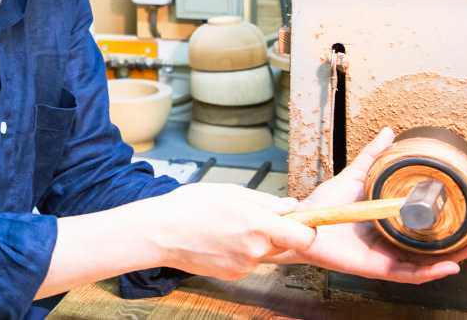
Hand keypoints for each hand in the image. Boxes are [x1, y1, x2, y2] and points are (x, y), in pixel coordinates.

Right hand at [139, 182, 316, 280]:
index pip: (304, 237)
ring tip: (227, 225)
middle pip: (285, 243)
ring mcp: (244, 265)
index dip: (307, 228)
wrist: (159, 233)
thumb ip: (265, 200)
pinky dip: (240, 250)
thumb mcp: (228, 191)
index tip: (301, 220)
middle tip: (251, 216)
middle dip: (275, 230)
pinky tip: (219, 238)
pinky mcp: (233, 274)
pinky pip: (249, 260)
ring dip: (255, 239)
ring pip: (264, 251)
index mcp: (257, 225)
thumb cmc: (188, 207)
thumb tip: (290, 206)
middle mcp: (255, 249)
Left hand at [271, 127, 466, 282]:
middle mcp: (393, 240)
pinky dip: (428, 272)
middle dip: (461, 241)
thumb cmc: (326, 203)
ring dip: (453, 256)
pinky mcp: (375, 268)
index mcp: (391, 221)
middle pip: (434, 246)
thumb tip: (390, 132)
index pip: (428, 224)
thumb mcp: (354, 176)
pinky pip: (407, 274)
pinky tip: (447, 266)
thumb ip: (372, 157)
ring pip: (427, 263)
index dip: (452, 219)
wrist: (301, 221)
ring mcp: (387, 255)